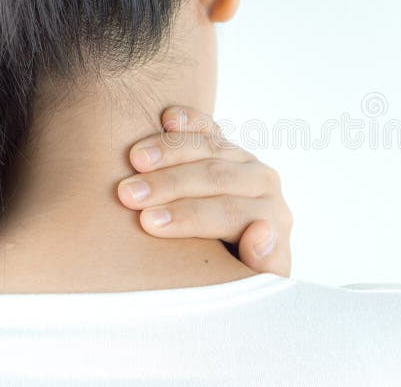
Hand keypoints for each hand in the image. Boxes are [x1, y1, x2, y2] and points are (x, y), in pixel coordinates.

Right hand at [116, 106, 292, 276]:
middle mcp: (264, 185)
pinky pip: (207, 127)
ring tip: (132, 160)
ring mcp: (244, 161)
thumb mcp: (251, 282)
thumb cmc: (234, 278)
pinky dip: (189, 120)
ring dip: (169, 151)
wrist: (231, 258)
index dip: (189, 216)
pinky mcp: (225, 145)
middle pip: (217, 177)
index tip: (148, 223)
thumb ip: (265, 265)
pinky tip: (167, 118)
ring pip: (209, 147)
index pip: (231, 213)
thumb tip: (261, 232)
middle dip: (170, 184)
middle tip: (127, 195)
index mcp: (273, 219)